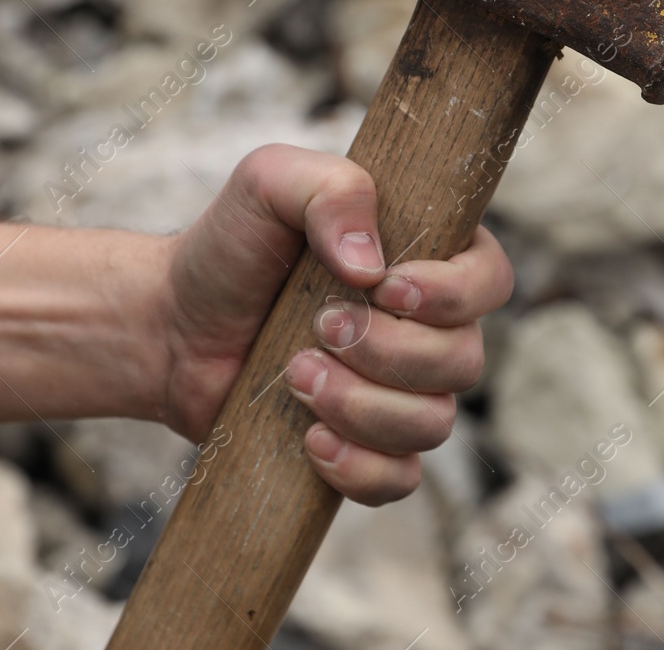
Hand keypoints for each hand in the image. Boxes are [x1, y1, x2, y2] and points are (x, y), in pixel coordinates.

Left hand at [157, 145, 512, 504]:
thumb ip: (329, 190)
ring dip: (363, 405)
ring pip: (433, 424)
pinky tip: (310, 439)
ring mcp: (402, 395)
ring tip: (296, 375)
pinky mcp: (367, 448)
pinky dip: (360, 467)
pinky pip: (400, 480)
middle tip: (317, 328)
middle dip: (388, 351)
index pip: (490, 280)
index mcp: (426, 259)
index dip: (454, 293)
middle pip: (464, 360)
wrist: (173, 325)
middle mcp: (429, 330)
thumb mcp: (269, 183)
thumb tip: (370, 266)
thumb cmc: (231, 247)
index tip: (386, 286)